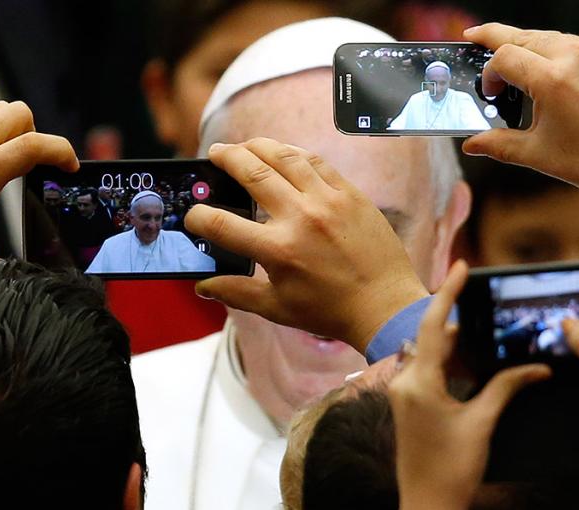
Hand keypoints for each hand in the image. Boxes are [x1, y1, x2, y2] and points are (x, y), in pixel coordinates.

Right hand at [184, 137, 427, 353]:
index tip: (193, 214)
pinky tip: (283, 153)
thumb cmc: (331, 311)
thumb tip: (203, 285)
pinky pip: (317, 162)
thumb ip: (237, 292)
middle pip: (253, 174)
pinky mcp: (350, 194)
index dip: (198, 217)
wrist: (385, 305)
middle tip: (215, 153)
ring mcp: (328, 201)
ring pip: (285, 157)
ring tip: (245, 145)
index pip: (222, 224)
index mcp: (278, 250)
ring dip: (259, 146)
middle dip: (227, 158)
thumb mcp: (277, 308)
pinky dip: (295, 153)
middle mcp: (301, 218)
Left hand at [389, 260, 550, 509]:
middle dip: (465, 326)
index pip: (434, 325)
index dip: (449, 292)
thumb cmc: (452, 469)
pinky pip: (429, 371)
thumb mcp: (482, 422)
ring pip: (433, 355)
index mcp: (419, 382)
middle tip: (494, 315)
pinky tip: (475, 368)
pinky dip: (451, 364)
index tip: (462, 267)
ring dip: (459, 347)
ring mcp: (404, 393)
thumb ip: (506, 387)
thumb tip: (536, 368)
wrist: (428, 505)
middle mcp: (405, 381)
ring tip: (492, 342)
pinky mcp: (408, 404)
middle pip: (435, 338)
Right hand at [462, 23, 578, 203]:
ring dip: (529, 45)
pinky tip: (553, 70)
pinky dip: (560, 52)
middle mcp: (577, 58)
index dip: (489, 72)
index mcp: (553, 80)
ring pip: (553, 37)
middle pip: (525, 36)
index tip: (489, 90)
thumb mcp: (536, 153)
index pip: (504, 57)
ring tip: (516, 57)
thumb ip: (497, 144)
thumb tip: (472, 144)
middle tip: (476, 36)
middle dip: (496, 36)